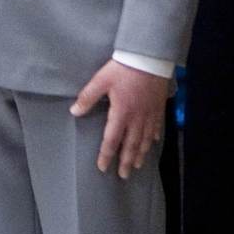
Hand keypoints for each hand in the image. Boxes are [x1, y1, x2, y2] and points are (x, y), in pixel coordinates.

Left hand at [70, 60, 169, 178]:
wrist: (150, 58)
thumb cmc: (123, 68)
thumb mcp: (101, 80)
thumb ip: (88, 97)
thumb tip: (74, 112)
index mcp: (121, 113)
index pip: (112, 140)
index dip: (107, 155)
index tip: (103, 168)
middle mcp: (137, 118)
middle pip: (131, 145)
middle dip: (126, 161)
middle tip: (123, 175)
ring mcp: (150, 114)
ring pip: (145, 139)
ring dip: (140, 154)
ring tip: (136, 165)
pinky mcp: (158, 107)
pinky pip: (156, 127)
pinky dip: (153, 138)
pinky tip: (152, 143)